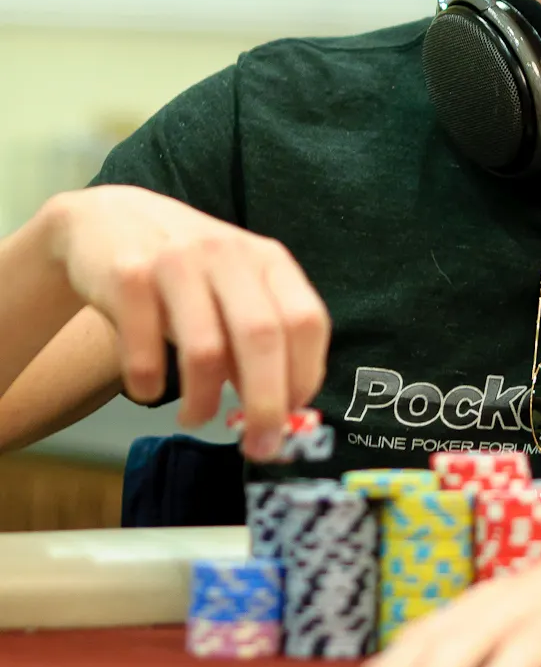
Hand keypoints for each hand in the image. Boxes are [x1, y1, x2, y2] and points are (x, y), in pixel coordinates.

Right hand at [43, 185, 329, 458]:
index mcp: (266, 259)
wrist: (106, 219)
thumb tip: (284, 410)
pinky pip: (143, 348)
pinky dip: (149, 382)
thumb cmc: (185, 271)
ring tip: (197, 419)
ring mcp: (177, 260)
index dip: (305, 375)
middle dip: (267, 403)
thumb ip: (259, 339)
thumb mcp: (233, 289)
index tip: (293, 416)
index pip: (307, 320)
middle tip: (259, 447)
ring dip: (204, 401)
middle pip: (263, 336)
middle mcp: (227, 253)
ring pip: (205, 348)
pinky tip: (148, 390)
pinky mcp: (127, 274)